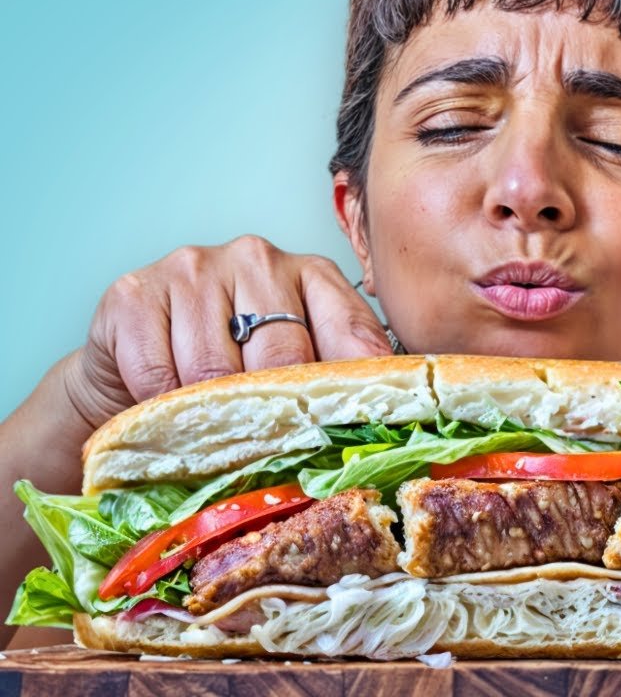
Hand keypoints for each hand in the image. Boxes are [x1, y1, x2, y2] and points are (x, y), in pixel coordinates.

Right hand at [63, 235, 392, 429]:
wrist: (130, 371)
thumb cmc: (227, 372)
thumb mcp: (291, 371)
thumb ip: (337, 382)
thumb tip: (400, 426)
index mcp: (314, 275)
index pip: (351, 335)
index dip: (351, 393)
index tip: (353, 435)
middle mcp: (258, 258)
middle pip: (283, 358)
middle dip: (276, 415)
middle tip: (268, 452)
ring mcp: (194, 268)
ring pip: (216, 372)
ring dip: (212, 416)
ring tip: (209, 430)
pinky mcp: (134, 293)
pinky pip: (159, 375)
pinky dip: (162, 409)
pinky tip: (164, 410)